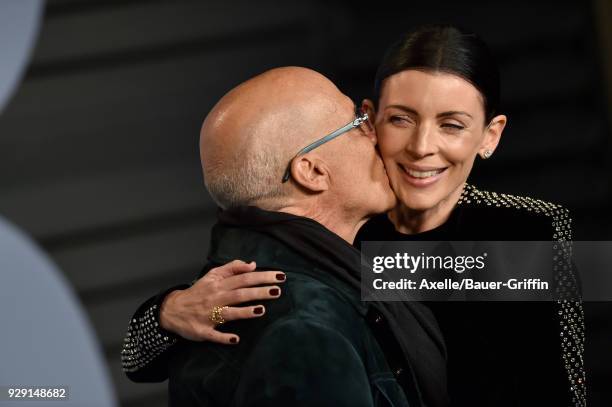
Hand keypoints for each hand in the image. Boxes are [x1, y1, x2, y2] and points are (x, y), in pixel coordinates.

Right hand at [159, 260, 283, 343]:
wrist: (173, 309)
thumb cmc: (199, 291)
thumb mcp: (213, 275)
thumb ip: (232, 268)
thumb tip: (253, 265)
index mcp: (219, 284)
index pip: (244, 278)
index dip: (262, 276)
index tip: (280, 276)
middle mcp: (215, 298)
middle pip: (240, 293)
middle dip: (259, 291)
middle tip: (278, 291)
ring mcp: (209, 315)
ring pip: (229, 312)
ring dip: (245, 312)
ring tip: (261, 310)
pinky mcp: (203, 331)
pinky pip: (214, 335)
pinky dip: (224, 337)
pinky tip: (236, 339)